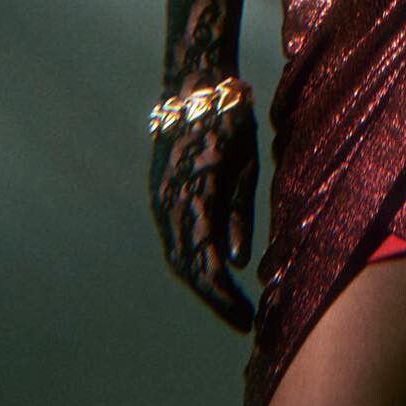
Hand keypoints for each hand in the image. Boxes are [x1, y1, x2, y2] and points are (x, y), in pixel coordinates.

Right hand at [149, 94, 257, 333]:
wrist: (193, 86)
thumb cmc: (231, 120)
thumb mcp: (245, 165)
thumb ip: (239, 214)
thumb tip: (237, 262)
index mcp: (195, 195)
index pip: (206, 261)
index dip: (223, 296)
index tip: (246, 319)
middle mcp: (169, 202)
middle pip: (186, 266)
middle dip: (213, 297)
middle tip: (243, 320)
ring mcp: (159, 199)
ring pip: (176, 255)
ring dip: (200, 283)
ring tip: (229, 303)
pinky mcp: (159, 194)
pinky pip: (172, 238)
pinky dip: (190, 262)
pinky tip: (211, 273)